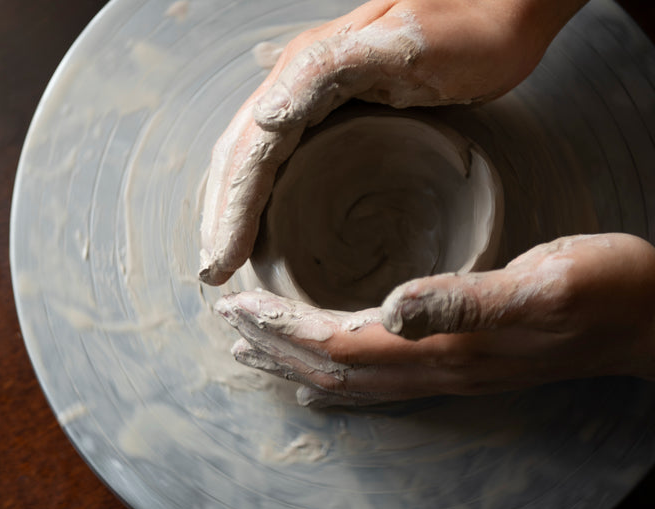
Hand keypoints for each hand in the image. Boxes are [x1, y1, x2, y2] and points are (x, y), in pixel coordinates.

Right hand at [199, 0, 586, 284]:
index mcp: (304, 72)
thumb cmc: (467, 30)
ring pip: (254, 160)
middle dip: (222, 217)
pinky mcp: (334, 107)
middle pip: (240, 159)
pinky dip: (263, 194)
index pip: (250, 155)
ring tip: (227, 253)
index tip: (221, 263)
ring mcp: (313, 95)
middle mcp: (297, 83)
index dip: (231, 212)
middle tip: (214, 271)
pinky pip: (282, 157)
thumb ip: (326, 72)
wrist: (505, 6)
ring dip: (234, 208)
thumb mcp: (400, 46)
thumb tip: (265, 119)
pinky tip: (265, 218)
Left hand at [215, 234, 654, 405]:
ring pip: (352, 380)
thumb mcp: (545, 283)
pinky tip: (318, 379)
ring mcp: (449, 374)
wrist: (651, 320)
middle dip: (277, 349)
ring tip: (255, 352)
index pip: (340, 343)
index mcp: (446, 346)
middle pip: (334, 369)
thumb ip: (466, 300)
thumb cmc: (607, 291)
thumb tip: (391, 306)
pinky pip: (381, 383)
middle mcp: (437, 369)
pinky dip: (338, 379)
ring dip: (298, 365)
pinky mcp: (462, 365)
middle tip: (229, 328)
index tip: (238, 308)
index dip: (284, 329)